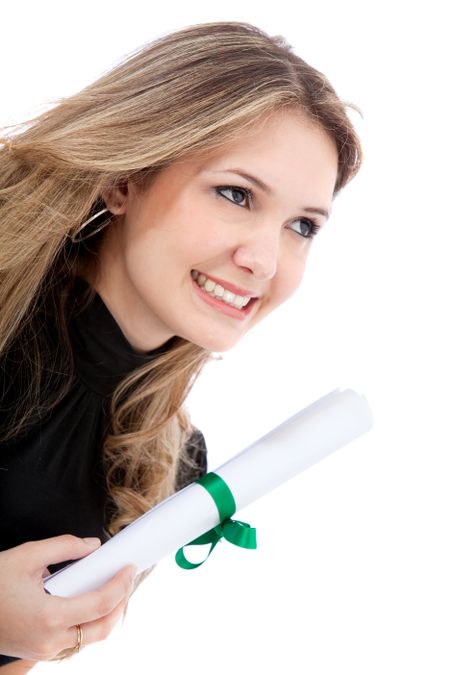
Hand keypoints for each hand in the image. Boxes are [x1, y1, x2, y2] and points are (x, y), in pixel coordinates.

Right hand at [0, 535, 135, 660]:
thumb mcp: (27, 555)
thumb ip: (65, 547)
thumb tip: (93, 547)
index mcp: (50, 616)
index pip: (101, 603)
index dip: (121, 585)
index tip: (130, 568)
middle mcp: (51, 640)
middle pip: (102, 628)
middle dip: (121, 604)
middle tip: (126, 580)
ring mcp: (44, 650)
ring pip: (90, 638)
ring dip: (106, 616)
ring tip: (112, 588)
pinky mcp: (39, 652)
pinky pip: (74, 641)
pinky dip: (88, 623)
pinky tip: (88, 602)